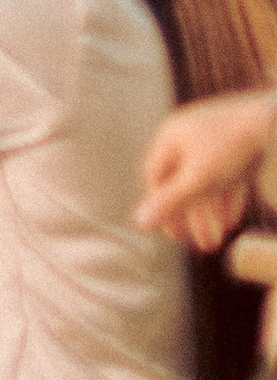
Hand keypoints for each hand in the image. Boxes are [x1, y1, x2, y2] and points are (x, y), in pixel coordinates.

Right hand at [138, 88, 276, 250]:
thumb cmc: (234, 144)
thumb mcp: (198, 178)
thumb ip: (169, 201)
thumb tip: (138, 223)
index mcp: (171, 135)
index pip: (155, 176)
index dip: (160, 207)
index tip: (172, 235)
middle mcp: (190, 134)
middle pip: (183, 182)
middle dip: (192, 217)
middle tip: (199, 245)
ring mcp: (217, 138)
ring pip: (207, 182)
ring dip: (210, 213)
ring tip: (216, 241)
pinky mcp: (242, 144)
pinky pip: (228, 176)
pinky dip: (227, 199)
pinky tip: (232, 221)